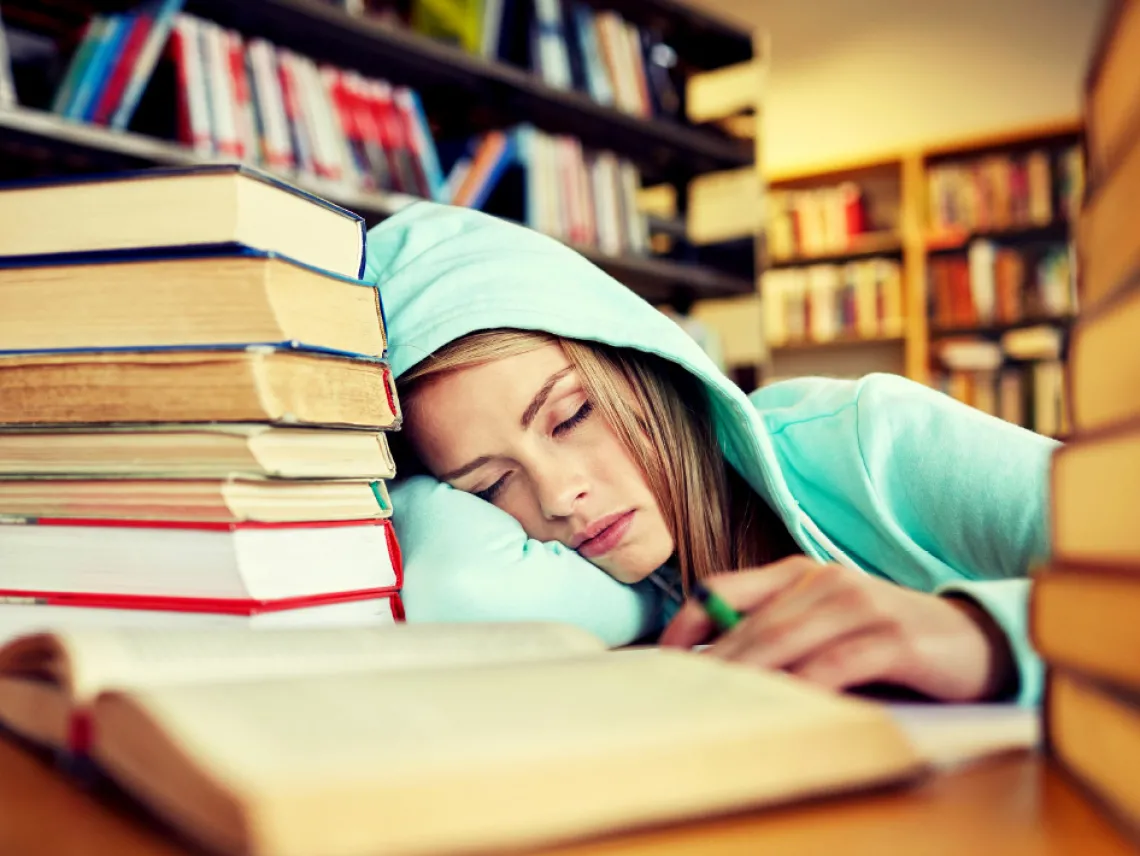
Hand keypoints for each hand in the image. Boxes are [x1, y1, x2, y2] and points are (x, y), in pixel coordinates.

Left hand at [659, 556, 1015, 701]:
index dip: (687, 621)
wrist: (974, 640)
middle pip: (751, 623)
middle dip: (712, 662)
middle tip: (680, 693)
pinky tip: (786, 705)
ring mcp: (859, 604)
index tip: (660, 656)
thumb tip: (715, 667)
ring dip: (748, 674)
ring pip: (786, 640)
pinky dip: (806, 685)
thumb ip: (778, 633)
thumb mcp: (825, 627)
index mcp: (799, 574)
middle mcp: (824, 579)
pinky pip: (837, 664)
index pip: (724, 589)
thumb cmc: (886, 640)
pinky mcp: (892, 637)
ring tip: (716, 702)